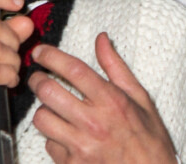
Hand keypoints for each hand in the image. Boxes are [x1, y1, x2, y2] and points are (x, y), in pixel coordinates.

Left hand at [28, 32, 175, 162]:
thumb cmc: (149, 142)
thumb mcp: (140, 100)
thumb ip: (116, 66)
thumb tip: (101, 39)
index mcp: (111, 101)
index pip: (73, 69)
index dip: (51, 56)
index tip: (40, 51)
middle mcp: (94, 123)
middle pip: (48, 91)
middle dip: (37, 80)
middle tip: (38, 78)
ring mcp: (82, 147)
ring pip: (42, 118)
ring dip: (44, 110)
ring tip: (53, 108)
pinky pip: (49, 144)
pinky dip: (53, 138)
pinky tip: (66, 136)